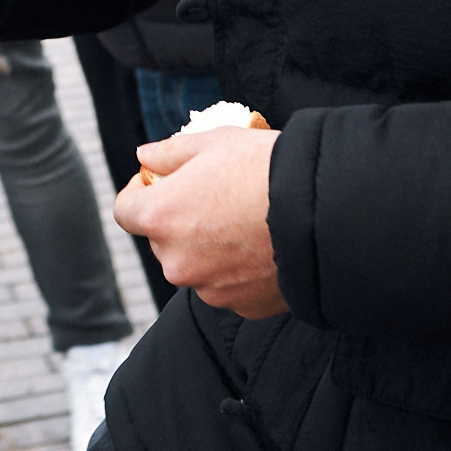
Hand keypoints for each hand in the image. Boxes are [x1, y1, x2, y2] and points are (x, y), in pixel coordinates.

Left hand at [114, 126, 286, 317]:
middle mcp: (178, 262)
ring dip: (208, 248)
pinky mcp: (243, 307)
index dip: (138, 191)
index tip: (157, 180)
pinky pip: (229, 286)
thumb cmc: (266, 169)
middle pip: (161, 240)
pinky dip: (238, 271)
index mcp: (162, 218)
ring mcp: (210, 290)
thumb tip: (145, 157)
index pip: (124, 210)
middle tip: (211, 196)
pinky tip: (264, 245)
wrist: (325, 212)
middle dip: (177, 220)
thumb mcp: (214, 143)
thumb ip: (169, 152)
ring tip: (245, 220)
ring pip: (196, 266)